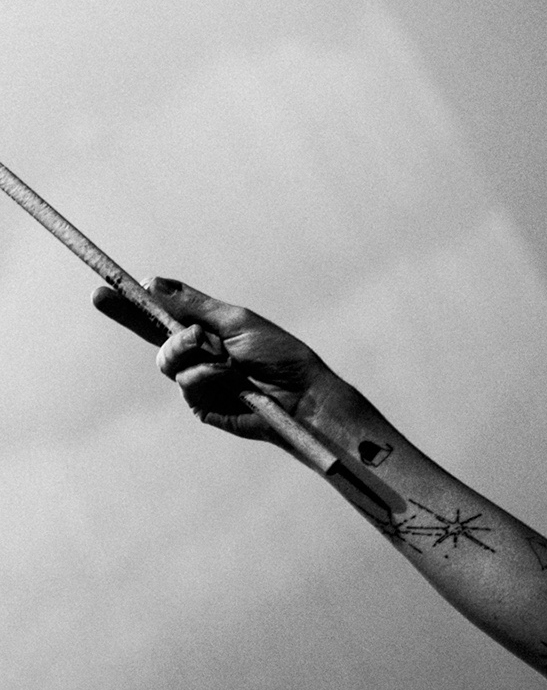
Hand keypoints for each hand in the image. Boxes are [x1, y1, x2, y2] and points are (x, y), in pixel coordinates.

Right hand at [91, 277, 337, 445]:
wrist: (301, 397)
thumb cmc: (278, 356)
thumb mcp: (236, 321)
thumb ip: (194, 305)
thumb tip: (152, 282)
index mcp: (204, 330)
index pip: (159, 315)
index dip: (129, 305)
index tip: (103, 290)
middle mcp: (197, 355)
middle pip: (153, 337)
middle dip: (152, 326)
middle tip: (164, 323)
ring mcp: (198, 382)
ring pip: (167, 362)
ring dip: (191, 353)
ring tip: (224, 358)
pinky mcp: (203, 406)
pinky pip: (186, 385)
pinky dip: (206, 376)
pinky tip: (230, 379)